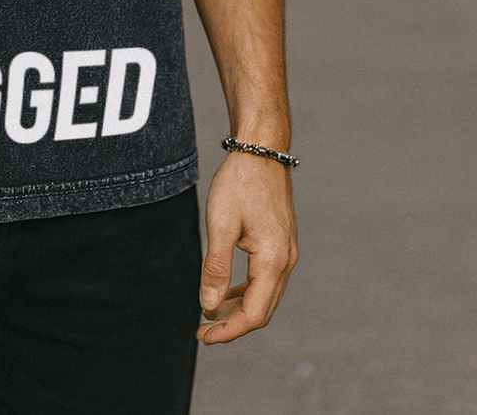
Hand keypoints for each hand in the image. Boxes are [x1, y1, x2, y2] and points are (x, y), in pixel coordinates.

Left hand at [196, 150, 297, 343]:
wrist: (261, 150)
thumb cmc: (240, 183)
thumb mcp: (221, 224)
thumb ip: (216, 268)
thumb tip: (209, 307)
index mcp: (274, 260)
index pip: (254, 314)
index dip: (228, 330)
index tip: (203, 336)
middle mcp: (286, 261)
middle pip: (262, 310)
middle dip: (232, 324)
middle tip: (201, 332)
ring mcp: (286, 252)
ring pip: (264, 296)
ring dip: (238, 309)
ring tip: (210, 315)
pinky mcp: (280, 244)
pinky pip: (265, 279)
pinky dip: (246, 291)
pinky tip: (226, 292)